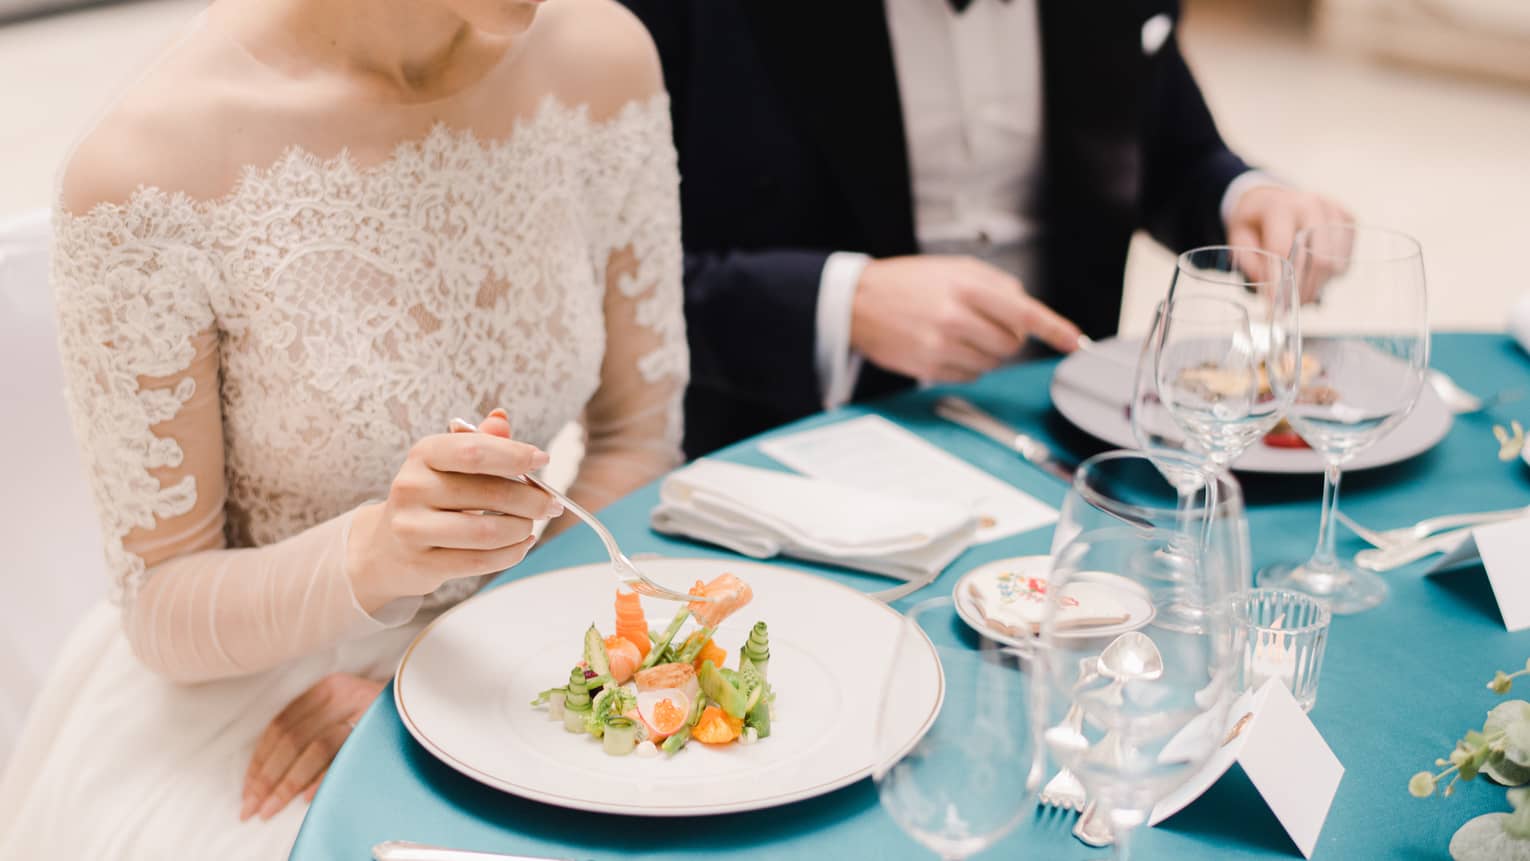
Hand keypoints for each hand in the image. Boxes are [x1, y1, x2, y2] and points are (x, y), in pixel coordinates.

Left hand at [240, 672, 382, 820]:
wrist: (429, 698)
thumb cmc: (382, 714)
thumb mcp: (344, 710)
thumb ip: (313, 728)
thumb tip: (272, 773)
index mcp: (327, 687)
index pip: (281, 725)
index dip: (260, 759)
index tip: (248, 789)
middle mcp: (341, 693)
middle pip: (292, 738)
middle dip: (267, 777)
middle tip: (252, 807)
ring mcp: (362, 707)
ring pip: (313, 748)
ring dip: (288, 783)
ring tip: (271, 809)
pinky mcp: (379, 724)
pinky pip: (343, 754)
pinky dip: (323, 778)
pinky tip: (308, 799)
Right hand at [346, 408, 561, 611]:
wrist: (387, 546)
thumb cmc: (432, 497)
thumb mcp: (450, 464)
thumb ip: (480, 442)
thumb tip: (501, 419)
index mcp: (423, 454)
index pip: (474, 451)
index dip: (515, 455)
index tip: (542, 460)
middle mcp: (412, 488)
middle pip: (490, 494)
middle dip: (532, 499)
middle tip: (552, 503)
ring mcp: (412, 528)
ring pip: (487, 532)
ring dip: (522, 529)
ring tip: (531, 525)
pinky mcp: (422, 564)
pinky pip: (480, 561)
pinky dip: (511, 554)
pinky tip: (521, 544)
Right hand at [849, 255, 1080, 382]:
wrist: (858, 303)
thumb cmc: (907, 282)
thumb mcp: (954, 267)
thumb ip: (995, 285)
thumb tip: (1027, 311)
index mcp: (966, 286)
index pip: (1024, 313)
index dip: (1055, 329)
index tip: (1075, 342)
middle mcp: (955, 317)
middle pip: (1012, 343)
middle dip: (1008, 336)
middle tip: (984, 323)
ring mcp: (941, 346)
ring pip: (993, 363)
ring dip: (987, 352)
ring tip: (960, 333)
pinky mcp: (929, 368)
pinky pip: (970, 375)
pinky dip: (968, 365)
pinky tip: (946, 348)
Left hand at [1226, 185, 1352, 297]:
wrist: (1272, 197)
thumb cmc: (1254, 220)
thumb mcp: (1239, 238)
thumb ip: (1250, 262)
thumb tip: (1271, 289)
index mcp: (1280, 206)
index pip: (1283, 250)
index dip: (1280, 282)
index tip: (1275, 307)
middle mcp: (1312, 204)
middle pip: (1318, 260)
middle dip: (1303, 290)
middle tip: (1289, 308)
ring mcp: (1334, 211)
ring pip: (1334, 264)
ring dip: (1316, 287)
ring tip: (1297, 292)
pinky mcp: (1348, 220)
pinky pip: (1344, 260)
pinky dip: (1329, 276)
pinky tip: (1311, 274)